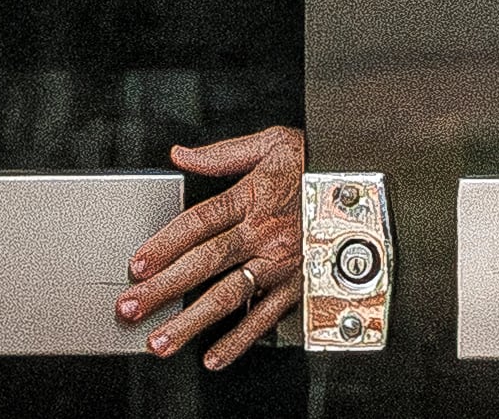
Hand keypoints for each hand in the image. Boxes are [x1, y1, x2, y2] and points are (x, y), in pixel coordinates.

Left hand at [118, 124, 302, 367]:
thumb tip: (181, 154)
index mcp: (252, 197)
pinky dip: (239, 340)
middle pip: (205, 262)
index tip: (137, 264)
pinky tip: (213, 356)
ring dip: (192, 321)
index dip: (165, 243)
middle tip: (131, 307)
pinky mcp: (298, 285)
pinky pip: (266, 317)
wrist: (367, 183)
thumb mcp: (270, 143)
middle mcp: (264, 233)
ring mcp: (281, 263)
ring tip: (162, 340)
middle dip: (164, 288)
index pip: (199, 222)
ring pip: (230, 295)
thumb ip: (221, 154)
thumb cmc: (316, 162)